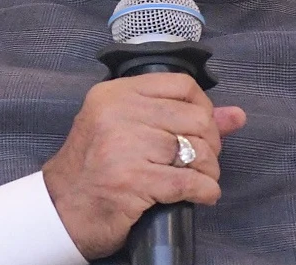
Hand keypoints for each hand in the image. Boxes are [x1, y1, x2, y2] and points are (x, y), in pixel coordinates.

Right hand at [42, 73, 246, 258]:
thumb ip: (180, 116)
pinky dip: (205, 190)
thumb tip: (236, 115)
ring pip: (195, 150)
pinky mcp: (131, 181)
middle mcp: (117, 114)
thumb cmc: (94, 168)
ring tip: (202, 179)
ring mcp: (123, 147)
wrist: (59, 210)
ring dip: (209, 170)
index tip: (203, 128)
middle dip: (211, 143)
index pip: (181, 85)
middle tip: (204, 160)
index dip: (203, 106)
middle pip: (194, 118)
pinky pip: (187, 181)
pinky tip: (203, 195)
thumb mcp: (128, 129)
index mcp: (115, 94)